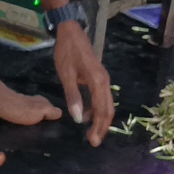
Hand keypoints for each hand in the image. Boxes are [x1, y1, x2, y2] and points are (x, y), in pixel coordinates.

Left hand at [52, 20, 114, 145]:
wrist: (71, 32)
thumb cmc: (67, 52)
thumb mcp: (66, 75)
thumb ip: (72, 96)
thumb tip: (77, 118)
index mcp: (97, 81)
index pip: (102, 110)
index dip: (98, 126)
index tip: (93, 140)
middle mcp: (104, 81)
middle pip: (108, 109)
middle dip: (102, 127)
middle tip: (94, 142)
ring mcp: (103, 79)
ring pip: (106, 104)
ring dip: (100, 120)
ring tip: (92, 133)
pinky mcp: (98, 77)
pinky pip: (102, 97)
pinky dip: (97, 109)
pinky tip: (87, 116)